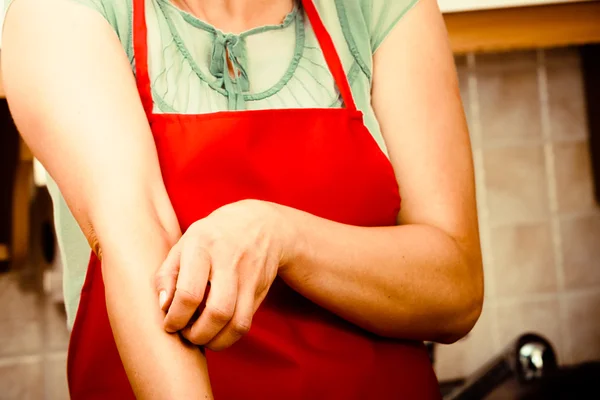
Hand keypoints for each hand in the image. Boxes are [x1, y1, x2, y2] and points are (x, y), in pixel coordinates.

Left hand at [154, 199, 294, 350]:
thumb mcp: (184, 243)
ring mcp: (249, 277)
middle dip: (197, 334)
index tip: (169, 324)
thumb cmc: (212, 237)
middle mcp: (230, 261)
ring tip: (200, 336)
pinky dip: (228, 337)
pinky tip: (216, 331)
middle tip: (186, 333)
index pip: (189, 293)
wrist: (260, 225)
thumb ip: (167, 274)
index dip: (176, 317)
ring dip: (215, 340)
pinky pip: (245, 324)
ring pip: (236, 323)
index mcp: (204, 246)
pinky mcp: (260, 291)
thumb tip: (163, 307)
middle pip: (217, 312)